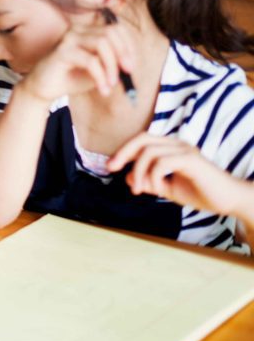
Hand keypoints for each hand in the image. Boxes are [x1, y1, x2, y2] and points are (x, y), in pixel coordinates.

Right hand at [18, 22, 133, 102]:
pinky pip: (90, 61)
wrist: (42, 89)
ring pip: (102, 43)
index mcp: (86, 31)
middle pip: (111, 32)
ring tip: (112, 84)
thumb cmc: (69, 78)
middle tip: (127, 73)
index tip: (130, 67)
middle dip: (123, 53)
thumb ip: (112, 63)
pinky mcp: (62, 52)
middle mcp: (77, 30)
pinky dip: (101, 76)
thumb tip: (130, 65)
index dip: (128, 46)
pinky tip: (103, 89)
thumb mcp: (97, 70)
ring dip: (112, 66)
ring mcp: (69, 39)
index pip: (115, 29)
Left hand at [108, 134, 244, 216]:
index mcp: (171, 148)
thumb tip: (128, 177)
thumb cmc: (201, 193)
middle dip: (123, 153)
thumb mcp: (168, 189)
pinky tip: (157, 188)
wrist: (229, 201)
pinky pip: (162, 162)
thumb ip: (149, 182)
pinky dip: (153, 176)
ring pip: (149, 152)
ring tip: (140, 190)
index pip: (141, 141)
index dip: (123, 151)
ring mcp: (185, 150)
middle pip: (142, 139)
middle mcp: (177, 144)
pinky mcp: (191, 160)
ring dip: (139, 172)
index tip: (110, 167)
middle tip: (112, 169)